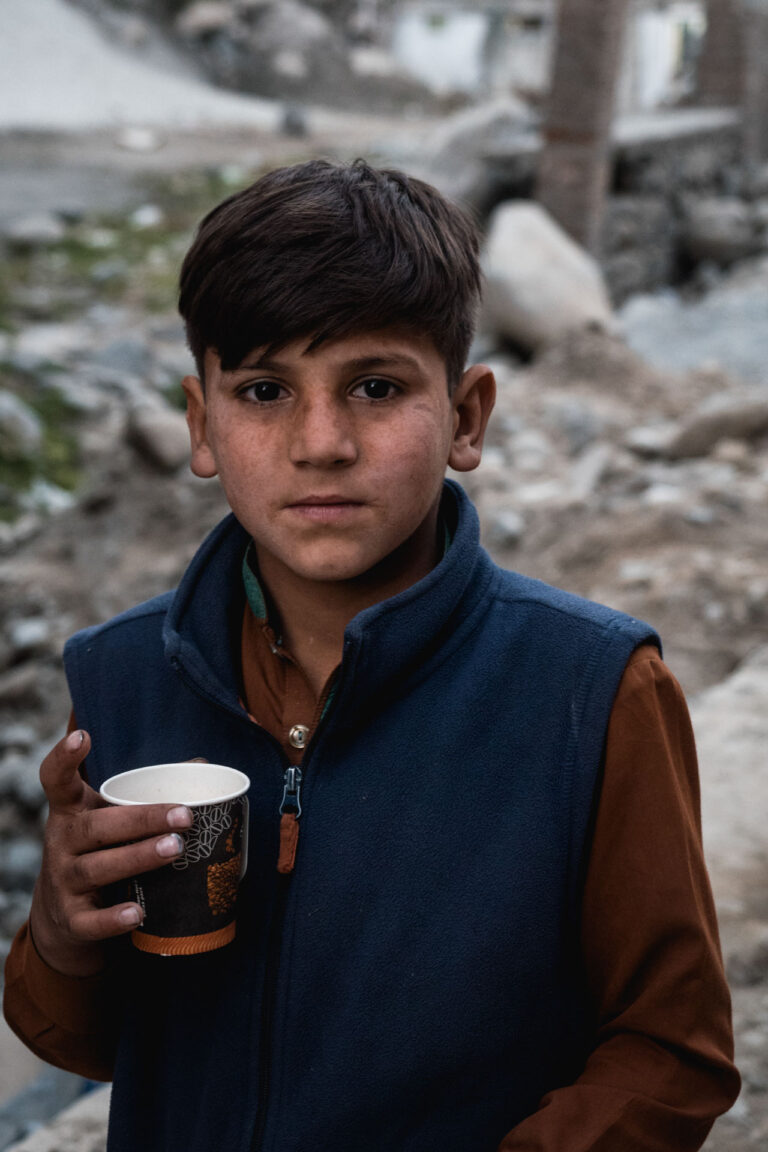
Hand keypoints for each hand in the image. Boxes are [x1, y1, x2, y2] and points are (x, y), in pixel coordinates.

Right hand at [29, 730, 192, 976]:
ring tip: (175, 849)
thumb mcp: (109, 818)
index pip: (57, 781)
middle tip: (184, 814)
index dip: (64, 758)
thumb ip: (145, 793)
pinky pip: (90, 920)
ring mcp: (63, 881)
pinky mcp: (71, 919)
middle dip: (142, 819)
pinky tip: (138, 912)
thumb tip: (201, 767)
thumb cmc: (99, 851)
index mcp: (71, 811)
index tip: (82, 736)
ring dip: (138, 857)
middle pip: (96, 827)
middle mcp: (62, 842)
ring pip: (97, 868)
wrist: (62, 916)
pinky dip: (113, 918)